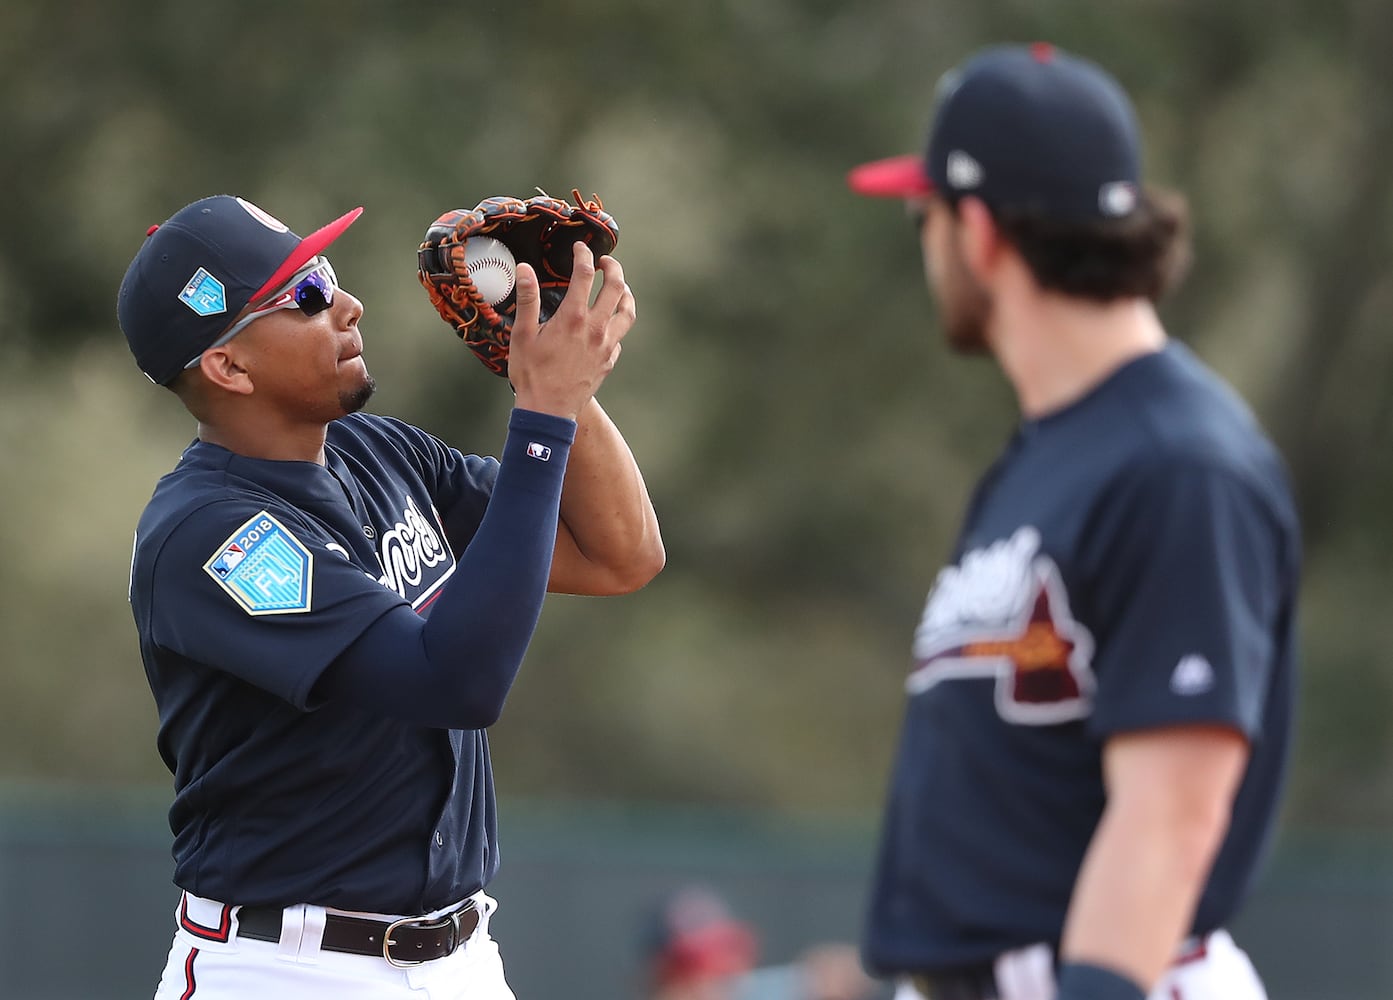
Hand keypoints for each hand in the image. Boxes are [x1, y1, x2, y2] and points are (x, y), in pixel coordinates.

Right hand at [508, 242, 634, 420]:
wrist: (549, 411)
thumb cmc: (531, 374)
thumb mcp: (522, 334)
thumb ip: (527, 299)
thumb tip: (524, 269)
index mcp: (573, 317)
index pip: (585, 274)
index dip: (583, 255)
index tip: (580, 248)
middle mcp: (596, 328)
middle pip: (616, 287)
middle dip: (613, 268)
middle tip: (605, 261)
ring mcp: (606, 346)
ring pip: (627, 312)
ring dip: (625, 294)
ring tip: (619, 287)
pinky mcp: (609, 361)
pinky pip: (620, 336)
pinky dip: (617, 323)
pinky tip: (608, 323)